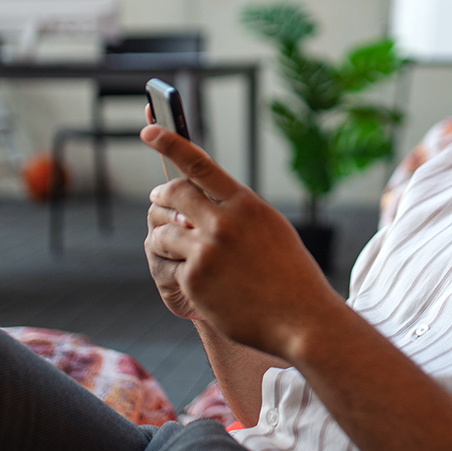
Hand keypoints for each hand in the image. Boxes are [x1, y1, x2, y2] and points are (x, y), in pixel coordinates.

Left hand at [140, 123, 340, 357]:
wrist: (302, 320)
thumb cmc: (291, 276)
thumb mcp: (271, 230)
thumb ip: (238, 213)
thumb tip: (202, 204)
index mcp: (246, 205)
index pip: (200, 164)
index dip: (170, 143)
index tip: (149, 130)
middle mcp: (224, 223)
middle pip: (174, 193)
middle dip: (161, 196)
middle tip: (158, 199)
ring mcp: (207, 251)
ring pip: (162, 233)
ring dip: (164, 240)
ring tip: (181, 251)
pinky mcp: (195, 280)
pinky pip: (171, 268)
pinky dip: (180, 274)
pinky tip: (202, 286)